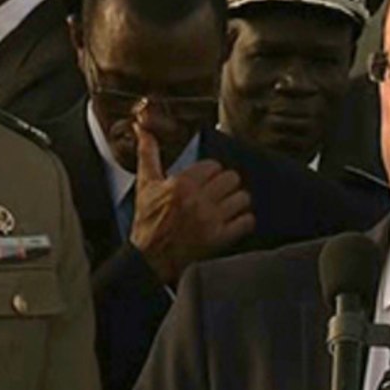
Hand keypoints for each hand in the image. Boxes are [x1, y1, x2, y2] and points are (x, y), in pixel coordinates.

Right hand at [130, 120, 254, 284]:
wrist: (148, 259)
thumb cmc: (147, 222)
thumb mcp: (146, 186)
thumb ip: (148, 155)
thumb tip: (143, 130)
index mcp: (181, 184)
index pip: (214, 165)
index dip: (212, 173)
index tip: (207, 181)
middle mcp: (197, 200)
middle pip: (232, 179)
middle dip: (227, 185)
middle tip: (220, 193)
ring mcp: (210, 220)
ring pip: (242, 198)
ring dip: (237, 202)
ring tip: (228, 207)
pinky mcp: (219, 238)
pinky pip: (246, 221)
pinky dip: (244, 221)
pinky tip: (234, 222)